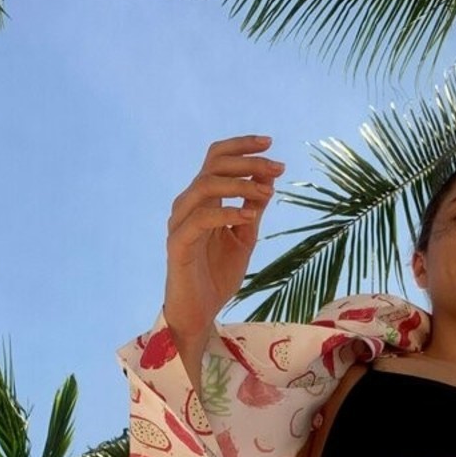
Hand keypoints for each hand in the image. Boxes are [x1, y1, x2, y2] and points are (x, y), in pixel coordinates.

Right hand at [163, 135, 283, 338]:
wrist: (199, 312)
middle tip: (278, 168)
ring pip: (205, 186)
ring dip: (240, 185)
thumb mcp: (244, 237)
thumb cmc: (218, 275)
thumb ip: (253, 207)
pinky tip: (249, 216)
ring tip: (267, 192)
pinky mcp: (177, 244)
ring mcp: (180, 223)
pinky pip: (200, 219)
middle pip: (213, 166)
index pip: (216, 159)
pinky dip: (227, 213)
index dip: (241, 146)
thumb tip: (268, 177)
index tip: (270, 143)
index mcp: (203, 200)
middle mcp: (188, 205)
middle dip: (248, 162)